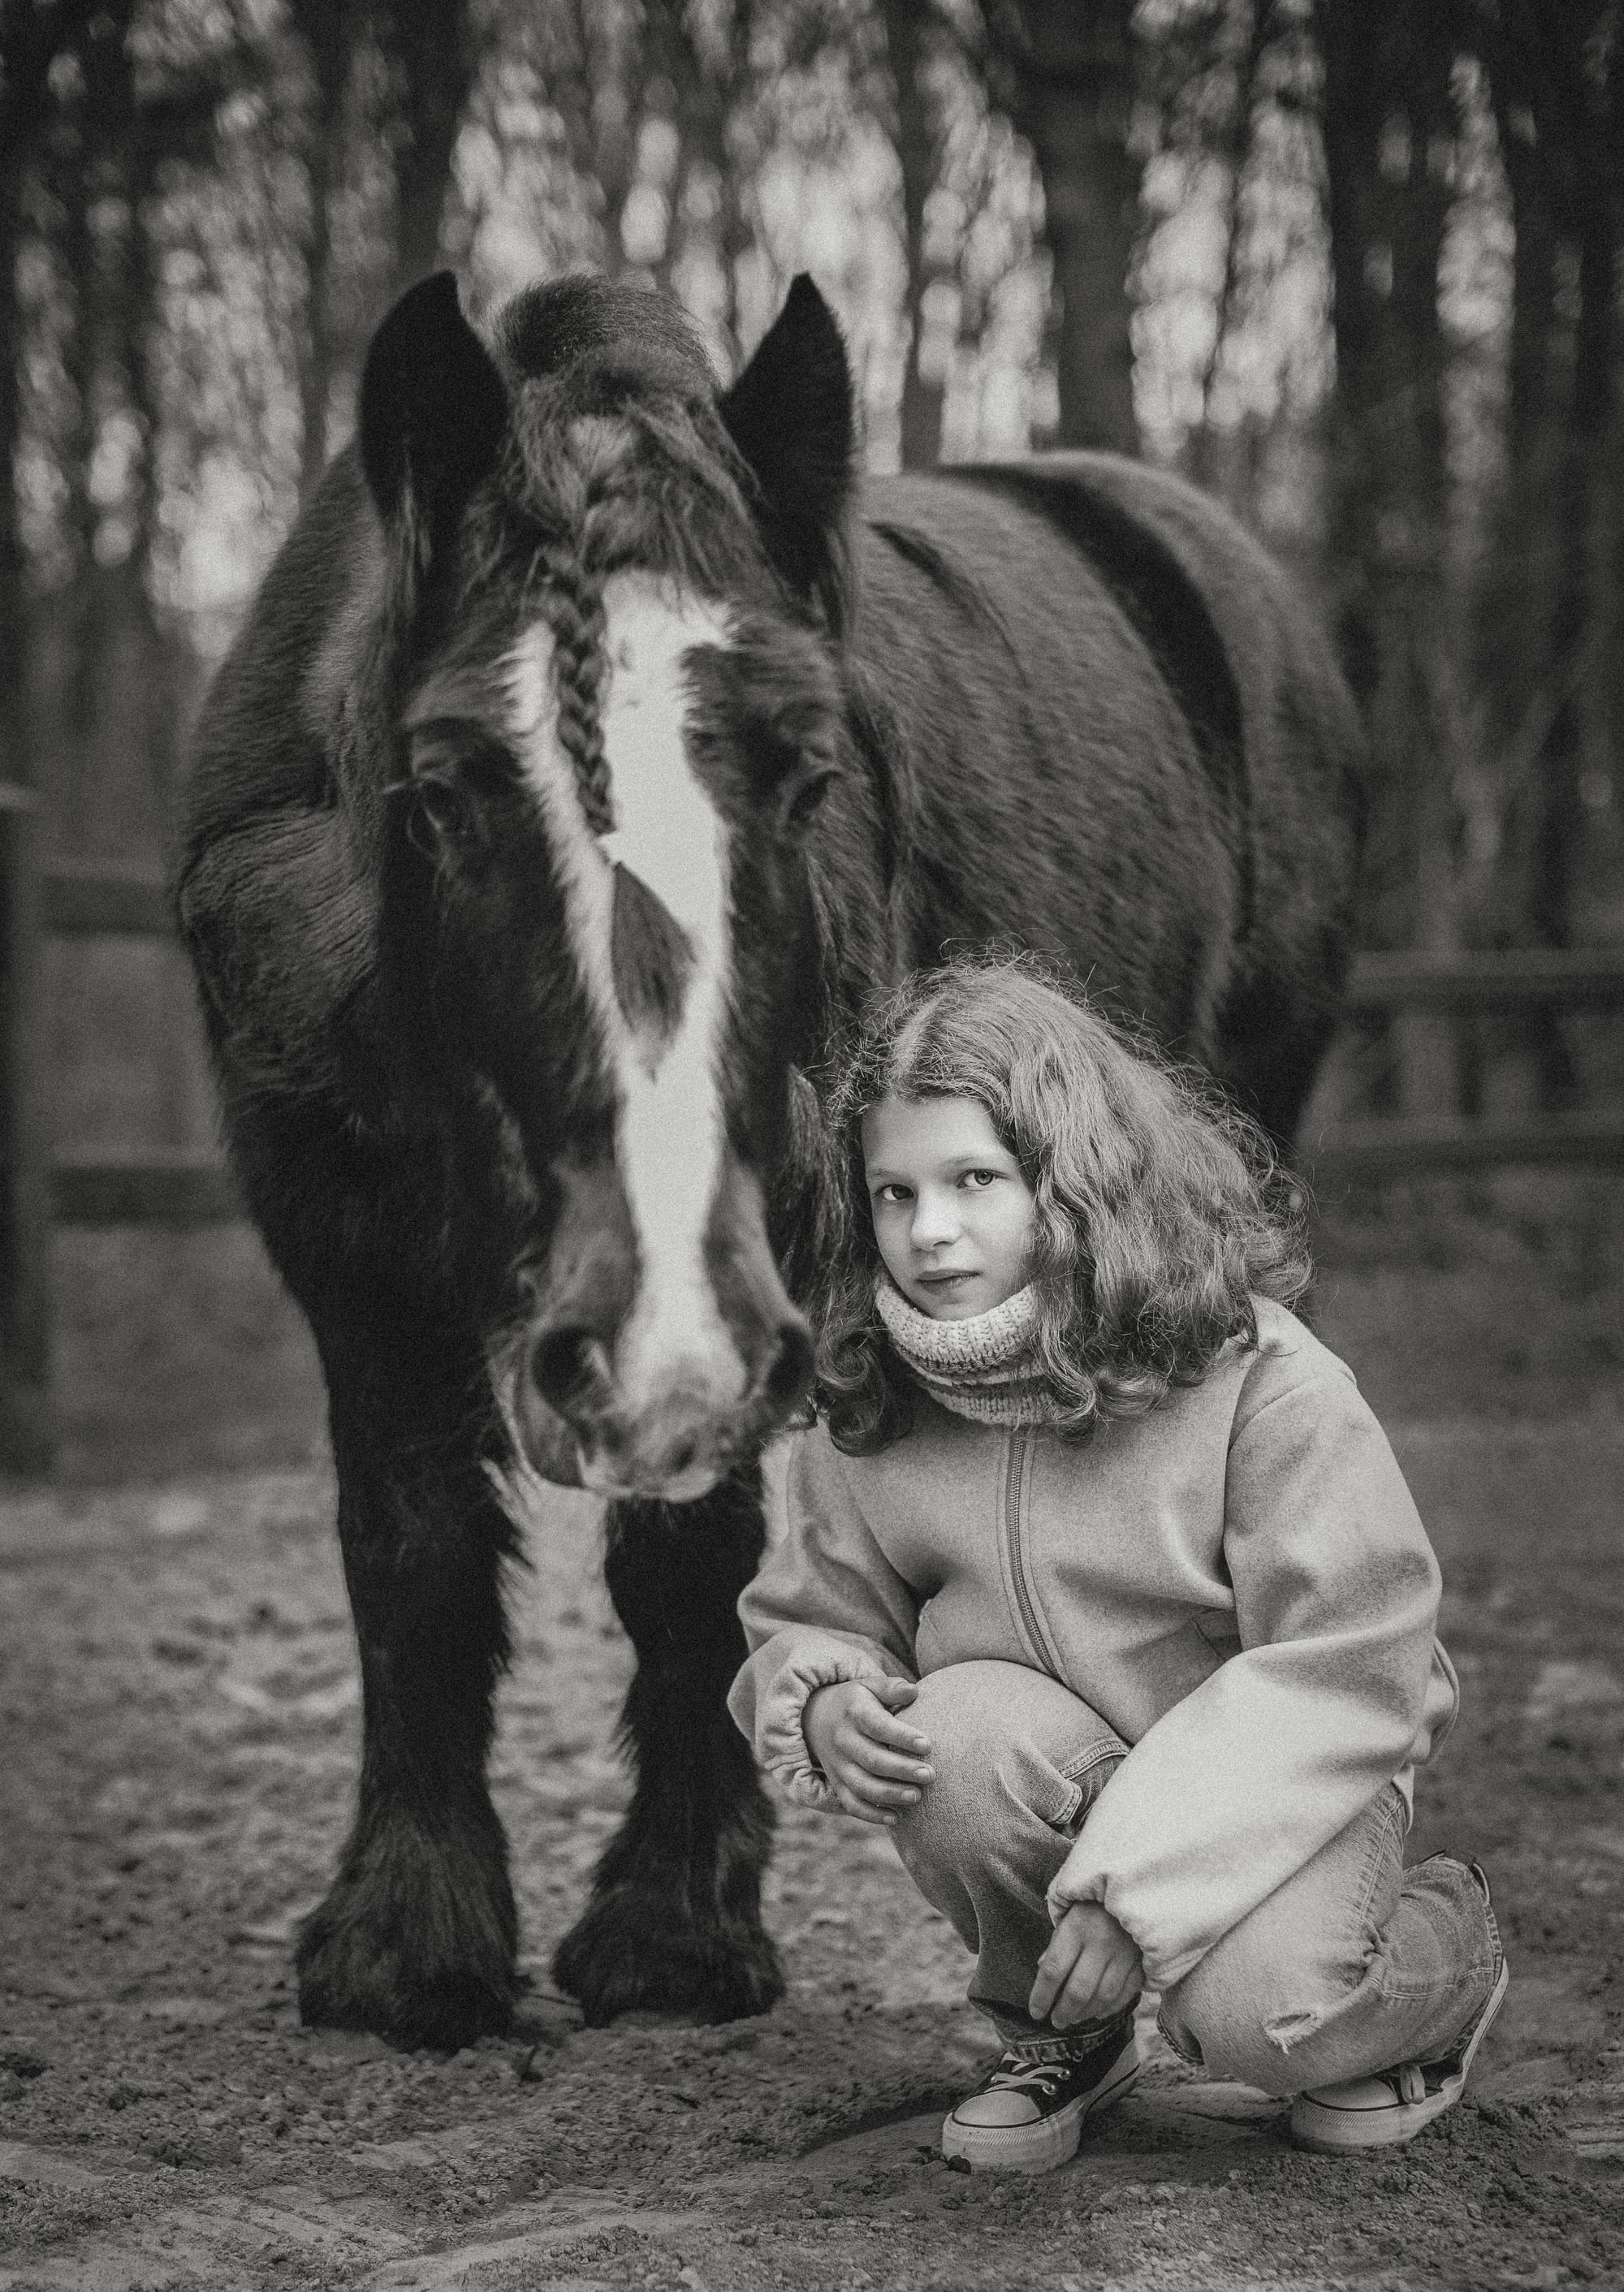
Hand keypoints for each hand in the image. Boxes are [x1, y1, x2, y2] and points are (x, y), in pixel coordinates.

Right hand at [801, 1677, 932, 1825]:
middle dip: (902, 1769)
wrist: (815, 1717)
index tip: (928, 1745)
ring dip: (890, 1794)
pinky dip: (872, 1815)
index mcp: (854, 1713)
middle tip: (930, 1775)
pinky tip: (896, 1818)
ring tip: (917, 1796)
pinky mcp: (837, 1784)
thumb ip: (891, 1688)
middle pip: (873, 1759)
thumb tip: (914, 1691)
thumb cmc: (856, 1701)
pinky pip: (851, 1804)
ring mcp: (838, 1765)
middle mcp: (843, 1741)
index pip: (878, 1726)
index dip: (902, 1737)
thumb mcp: (869, 1686)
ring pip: (862, 1786)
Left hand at [1029, 1902, 1142, 2029]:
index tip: (1036, 2012)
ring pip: (1103, 1996)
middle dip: (1064, 2012)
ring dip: (1086, 2013)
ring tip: (1074, 2019)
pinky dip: (1111, 2008)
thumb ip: (1057, 1941)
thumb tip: (1042, 1968)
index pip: (1053, 1970)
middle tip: (1056, 2022)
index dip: (1041, 1996)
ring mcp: (1125, 1953)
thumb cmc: (1096, 1899)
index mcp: (1077, 1926)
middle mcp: (1101, 1942)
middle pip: (1078, 1989)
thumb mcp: (1071, 1911)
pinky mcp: (1143, 1960)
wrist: (1139, 1883)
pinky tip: (1098, 2012)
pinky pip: (1126, 1993)